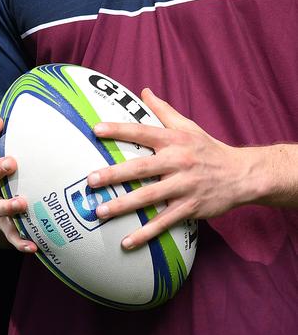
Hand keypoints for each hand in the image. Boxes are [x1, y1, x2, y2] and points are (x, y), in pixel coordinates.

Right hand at [0, 116, 36, 252]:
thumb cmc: (6, 176)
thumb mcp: (6, 158)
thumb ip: (20, 140)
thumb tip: (45, 109)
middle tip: (12, 162)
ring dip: (8, 205)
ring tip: (22, 203)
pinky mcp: (2, 227)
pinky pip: (10, 236)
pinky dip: (21, 242)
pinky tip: (34, 246)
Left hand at [87, 89, 257, 248]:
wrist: (242, 175)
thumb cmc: (208, 148)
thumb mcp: (188, 126)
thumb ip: (163, 110)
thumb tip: (144, 91)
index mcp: (175, 140)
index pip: (143, 132)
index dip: (120, 130)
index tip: (96, 129)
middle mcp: (178, 162)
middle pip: (142, 167)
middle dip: (115, 174)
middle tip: (91, 179)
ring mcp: (184, 186)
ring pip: (150, 197)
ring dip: (124, 205)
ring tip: (100, 211)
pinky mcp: (190, 208)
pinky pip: (164, 222)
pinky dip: (145, 233)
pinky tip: (126, 242)